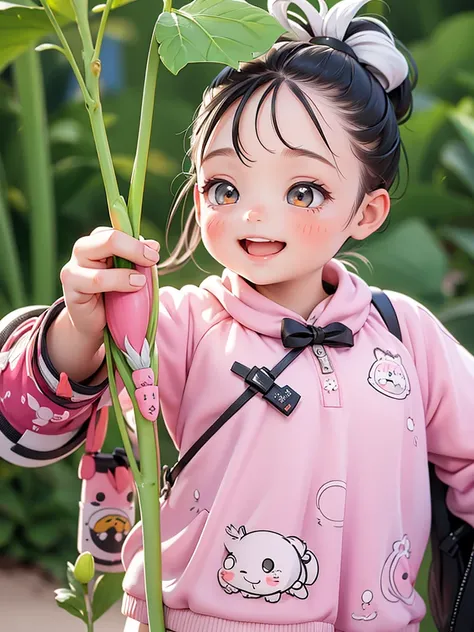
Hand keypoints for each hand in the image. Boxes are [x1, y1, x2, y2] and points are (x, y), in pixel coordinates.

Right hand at [60, 227, 159, 341]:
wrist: (95, 322)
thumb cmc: (115, 295)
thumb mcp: (130, 274)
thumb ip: (139, 259)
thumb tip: (154, 245)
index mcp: (97, 241)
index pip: (117, 231)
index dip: (138, 241)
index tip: (154, 253)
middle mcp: (83, 250)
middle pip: (109, 239)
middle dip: (135, 248)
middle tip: (153, 259)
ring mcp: (73, 267)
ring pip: (101, 262)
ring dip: (126, 273)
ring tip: (141, 282)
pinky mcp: (71, 287)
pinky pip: (96, 281)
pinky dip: (117, 283)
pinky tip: (131, 288)